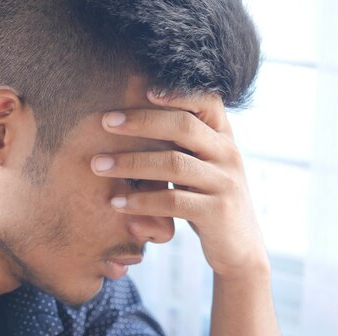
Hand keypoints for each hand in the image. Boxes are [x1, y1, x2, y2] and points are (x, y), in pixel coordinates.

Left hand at [93, 91, 269, 279]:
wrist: (239, 246)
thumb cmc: (208, 199)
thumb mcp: (201, 166)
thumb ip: (180, 145)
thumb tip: (126, 119)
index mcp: (223, 137)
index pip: (206, 101)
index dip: (176, 91)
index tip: (141, 88)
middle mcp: (228, 154)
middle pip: (184, 126)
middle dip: (141, 121)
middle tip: (104, 122)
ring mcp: (224, 183)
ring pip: (174, 163)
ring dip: (131, 163)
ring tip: (98, 165)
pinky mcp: (217, 212)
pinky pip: (174, 201)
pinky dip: (142, 201)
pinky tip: (117, 203)